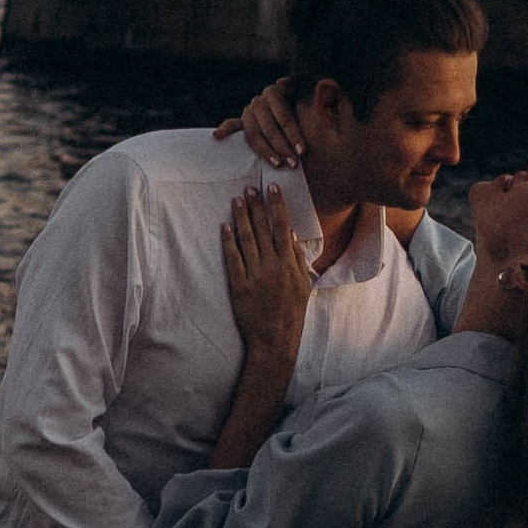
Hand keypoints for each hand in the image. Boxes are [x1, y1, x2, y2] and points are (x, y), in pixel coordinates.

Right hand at [215, 75, 304, 168]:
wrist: (291, 106)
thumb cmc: (299, 102)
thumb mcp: (300, 92)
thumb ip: (294, 85)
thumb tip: (281, 82)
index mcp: (273, 93)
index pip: (284, 117)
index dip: (294, 135)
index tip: (302, 151)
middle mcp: (258, 102)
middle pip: (270, 128)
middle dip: (283, 147)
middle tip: (293, 163)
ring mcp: (248, 112)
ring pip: (254, 134)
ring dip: (266, 151)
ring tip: (278, 164)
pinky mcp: (241, 123)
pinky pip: (232, 126)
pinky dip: (224, 130)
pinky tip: (218, 135)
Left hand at [220, 184, 313, 365]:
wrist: (275, 339)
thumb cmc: (291, 312)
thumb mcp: (303, 285)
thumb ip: (298, 259)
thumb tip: (292, 235)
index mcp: (289, 264)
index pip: (283, 227)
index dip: (277, 206)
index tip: (272, 188)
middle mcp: (272, 266)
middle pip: (263, 229)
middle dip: (257, 206)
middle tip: (250, 188)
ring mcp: (255, 275)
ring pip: (247, 239)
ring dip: (241, 217)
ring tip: (236, 200)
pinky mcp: (239, 285)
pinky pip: (233, 259)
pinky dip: (228, 241)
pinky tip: (224, 226)